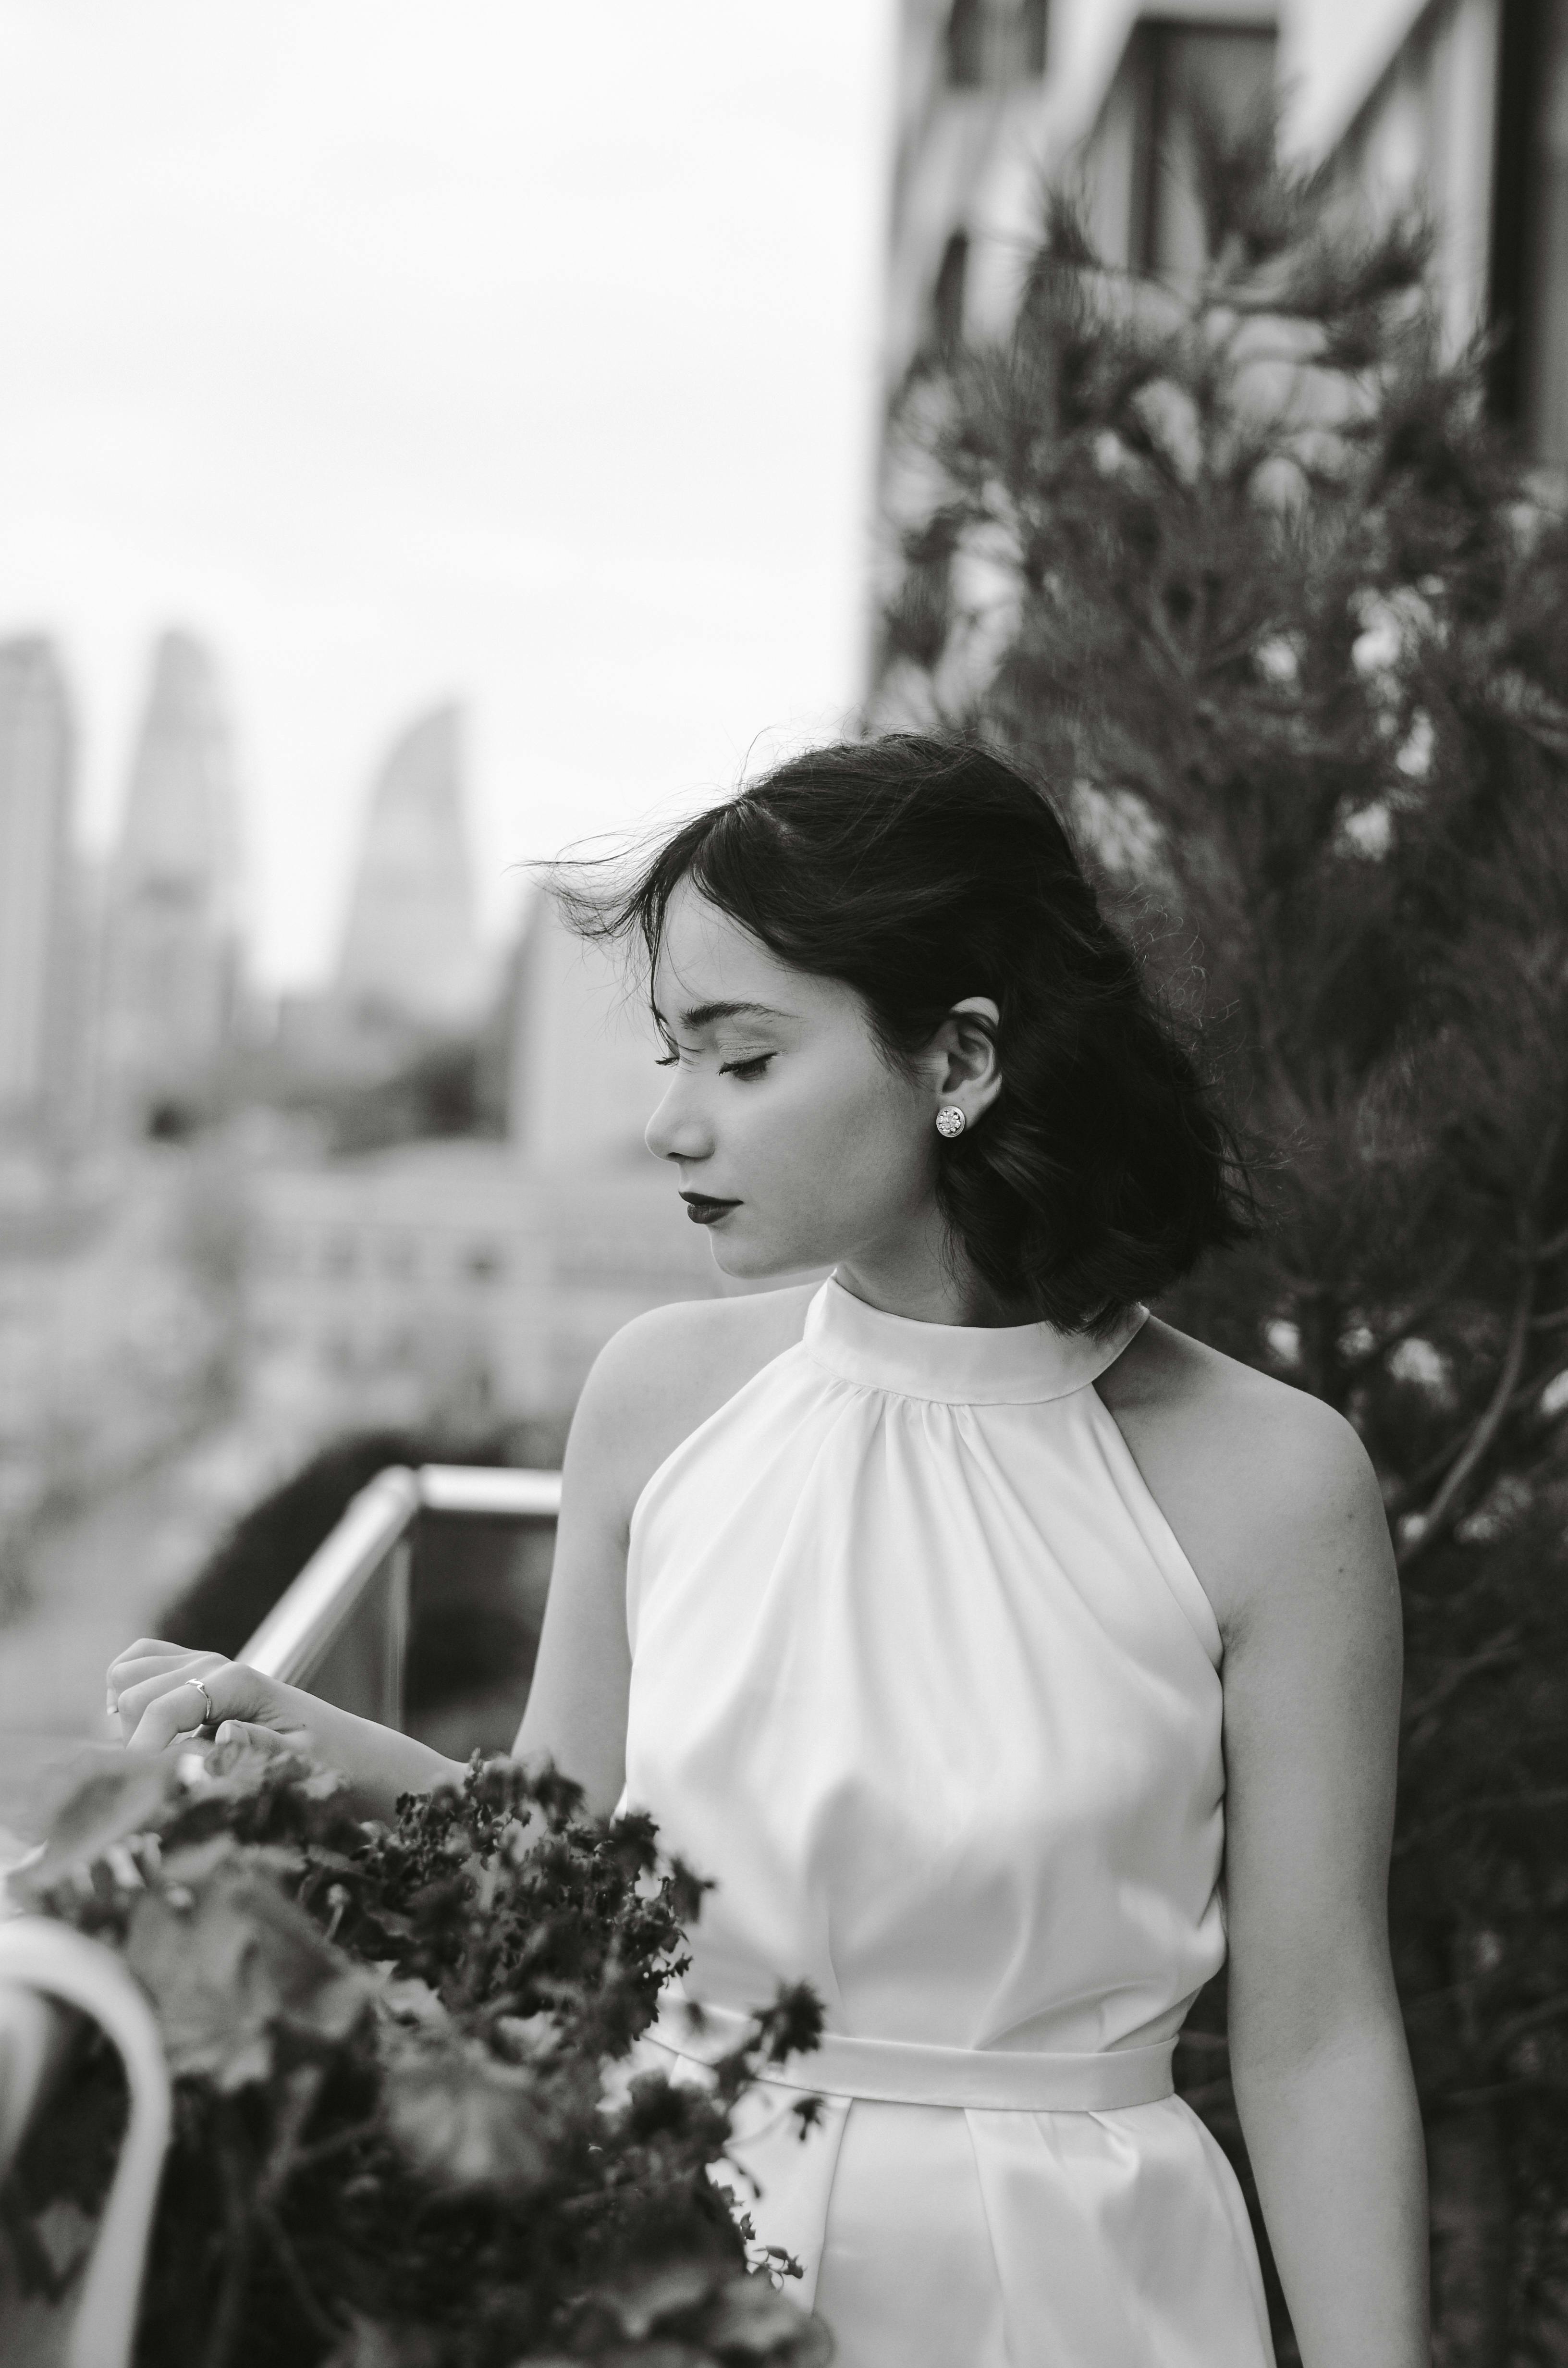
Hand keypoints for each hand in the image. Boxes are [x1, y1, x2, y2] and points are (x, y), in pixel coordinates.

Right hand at [106, 1640, 319, 1757]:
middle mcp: (213, 1663)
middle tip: (163, 1774)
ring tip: (158, 1750)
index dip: (142, 1752)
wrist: (340, 1745)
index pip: (161, 1710)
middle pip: (134, 1694)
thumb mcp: (298, 1761)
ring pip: (124, 1674)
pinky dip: (125, 1692)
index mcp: (236, 1684)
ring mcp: (199, 1660)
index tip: (146, 1790)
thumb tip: (222, 1732)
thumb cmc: (322, 1758)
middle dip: (135, 1740)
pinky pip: (136, 1662)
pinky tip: (147, 1725)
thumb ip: (259, 1748)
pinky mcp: (190, 1666)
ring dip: (127, 1716)